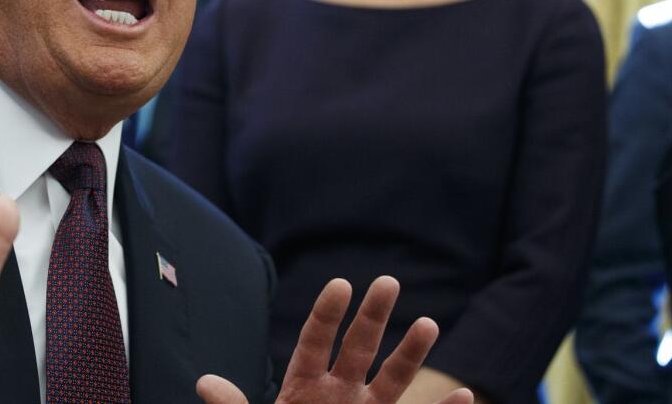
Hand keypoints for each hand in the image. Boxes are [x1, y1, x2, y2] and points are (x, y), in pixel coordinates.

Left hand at [197, 276, 472, 403]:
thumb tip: (206, 382)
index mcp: (304, 388)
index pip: (315, 342)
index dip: (327, 314)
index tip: (340, 284)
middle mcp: (340, 394)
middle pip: (358, 347)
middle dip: (373, 316)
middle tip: (388, 280)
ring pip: (393, 378)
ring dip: (411, 352)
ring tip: (429, 323)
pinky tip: (465, 394)